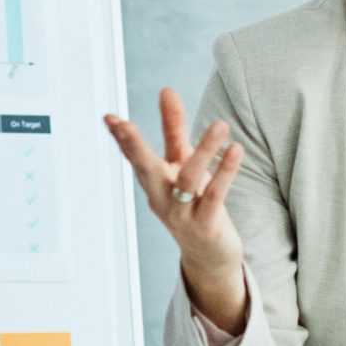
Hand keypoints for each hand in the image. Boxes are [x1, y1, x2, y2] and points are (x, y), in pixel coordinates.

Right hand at [104, 89, 247, 332]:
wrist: (210, 256)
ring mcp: (182, 215)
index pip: (134, 157)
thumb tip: (166, 89)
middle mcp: (163, 199)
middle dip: (134, 148)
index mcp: (154, 182)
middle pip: (146, 171)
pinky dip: (225, 174)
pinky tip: (235, 151)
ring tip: (221, 125)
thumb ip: (174, 128)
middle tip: (124, 125)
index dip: (122, 139)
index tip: (109, 118)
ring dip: (204, 152)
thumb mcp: (183, 163)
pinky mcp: (206, 226)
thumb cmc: (194, 204)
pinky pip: (215, 197)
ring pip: (188, 181)